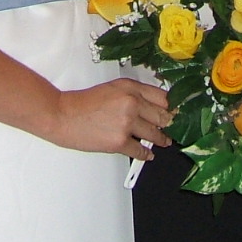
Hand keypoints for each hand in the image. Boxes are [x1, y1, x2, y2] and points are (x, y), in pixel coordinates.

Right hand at [46, 78, 172, 159]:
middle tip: (173, 128)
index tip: (178, 112)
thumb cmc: (84, 103)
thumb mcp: (112, 88)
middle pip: (163, 116)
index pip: (163, 97)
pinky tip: (148, 154)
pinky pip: (140, 150)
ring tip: (164, 141)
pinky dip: (146, 154)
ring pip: (155, 135)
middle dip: (169, 124)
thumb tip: (152, 106)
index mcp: (130, 88)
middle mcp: (131, 103)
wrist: (63, 115)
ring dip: (161, 140)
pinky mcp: (119, 142)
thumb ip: (133, 94)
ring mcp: (126, 123)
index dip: (173, 107)